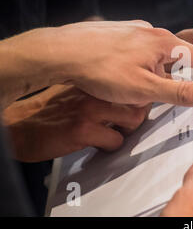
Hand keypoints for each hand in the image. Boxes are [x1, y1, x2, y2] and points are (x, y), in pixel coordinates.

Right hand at [2, 85, 149, 161]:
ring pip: (134, 119)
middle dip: (138, 116)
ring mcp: (89, 109)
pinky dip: (111, 146)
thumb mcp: (75, 93)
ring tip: (116, 134)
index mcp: (94, 82)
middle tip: (128, 125)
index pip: (131, 84)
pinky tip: (99, 145)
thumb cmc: (46, 112)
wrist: (17, 126)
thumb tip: (126, 98)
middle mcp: (94, 91)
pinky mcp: (82, 129)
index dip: (138, 98)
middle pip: (139, 100)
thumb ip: (99, 93)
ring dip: (128, 131)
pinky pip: (116, 140)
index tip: (137, 106)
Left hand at [40, 21, 192, 106]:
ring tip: (186, 60)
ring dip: (176, 54)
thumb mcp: (144, 89)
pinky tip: (147, 60)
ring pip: (163, 46)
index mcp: (164, 44)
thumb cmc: (102, 71)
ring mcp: (135, 31)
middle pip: (184, 45)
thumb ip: (180, 92)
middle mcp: (153, 32)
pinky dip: (156, 52)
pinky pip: (146, 44)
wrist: (62, 51)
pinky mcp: (121, 33)